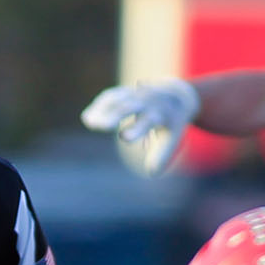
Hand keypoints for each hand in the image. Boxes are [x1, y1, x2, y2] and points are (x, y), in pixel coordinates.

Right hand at [82, 79, 200, 175]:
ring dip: (101, 109)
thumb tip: (152, 172)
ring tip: (88, 121)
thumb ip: (162, 155)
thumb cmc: (172, 123)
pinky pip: (111, 97)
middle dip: (114, 115)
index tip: (124, 137)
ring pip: (117, 99)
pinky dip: (99, 106)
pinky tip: (88, 117)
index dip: (137, 129)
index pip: (150, 120)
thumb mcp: (172, 138)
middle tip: (98, 125)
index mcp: (163, 112)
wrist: (176, 94)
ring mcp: (137, 93)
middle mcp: (149, 100)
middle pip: (130, 106)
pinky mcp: (127, 91)